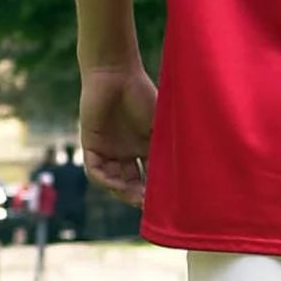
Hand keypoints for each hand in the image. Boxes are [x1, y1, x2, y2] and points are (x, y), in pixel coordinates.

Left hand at [79, 63, 157, 206]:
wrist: (116, 74)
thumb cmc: (142, 94)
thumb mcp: (159, 126)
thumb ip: (168, 147)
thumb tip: (189, 172)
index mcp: (142, 147)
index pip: (149, 175)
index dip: (155, 190)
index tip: (167, 200)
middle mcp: (124, 151)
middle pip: (131, 182)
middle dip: (139, 196)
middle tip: (150, 206)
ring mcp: (107, 149)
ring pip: (113, 180)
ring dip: (123, 192)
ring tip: (137, 198)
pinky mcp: (91, 145)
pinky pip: (95, 170)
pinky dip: (106, 180)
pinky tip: (118, 184)